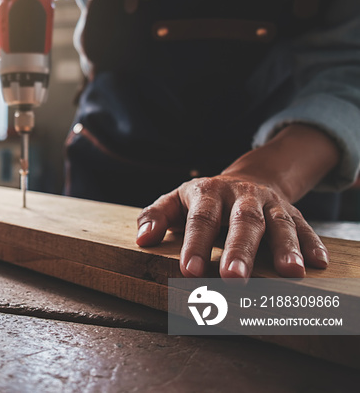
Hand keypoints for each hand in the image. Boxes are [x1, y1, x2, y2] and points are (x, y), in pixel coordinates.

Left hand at [136, 174, 329, 279]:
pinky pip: (305, 226)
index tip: (189, 271)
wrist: (246, 179)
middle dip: (240, 251)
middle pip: (243, 221)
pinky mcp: (292, 212)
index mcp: (208, 192)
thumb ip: (155, 216)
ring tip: (289, 272)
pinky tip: (317, 263)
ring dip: (285, 247)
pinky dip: (312, 244)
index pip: (201, 219)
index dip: (196, 244)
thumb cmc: (203, 200)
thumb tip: (142, 239)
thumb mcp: (175, 201)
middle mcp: (241, 195)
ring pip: (279, 222)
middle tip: (233, 280)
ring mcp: (269, 203)